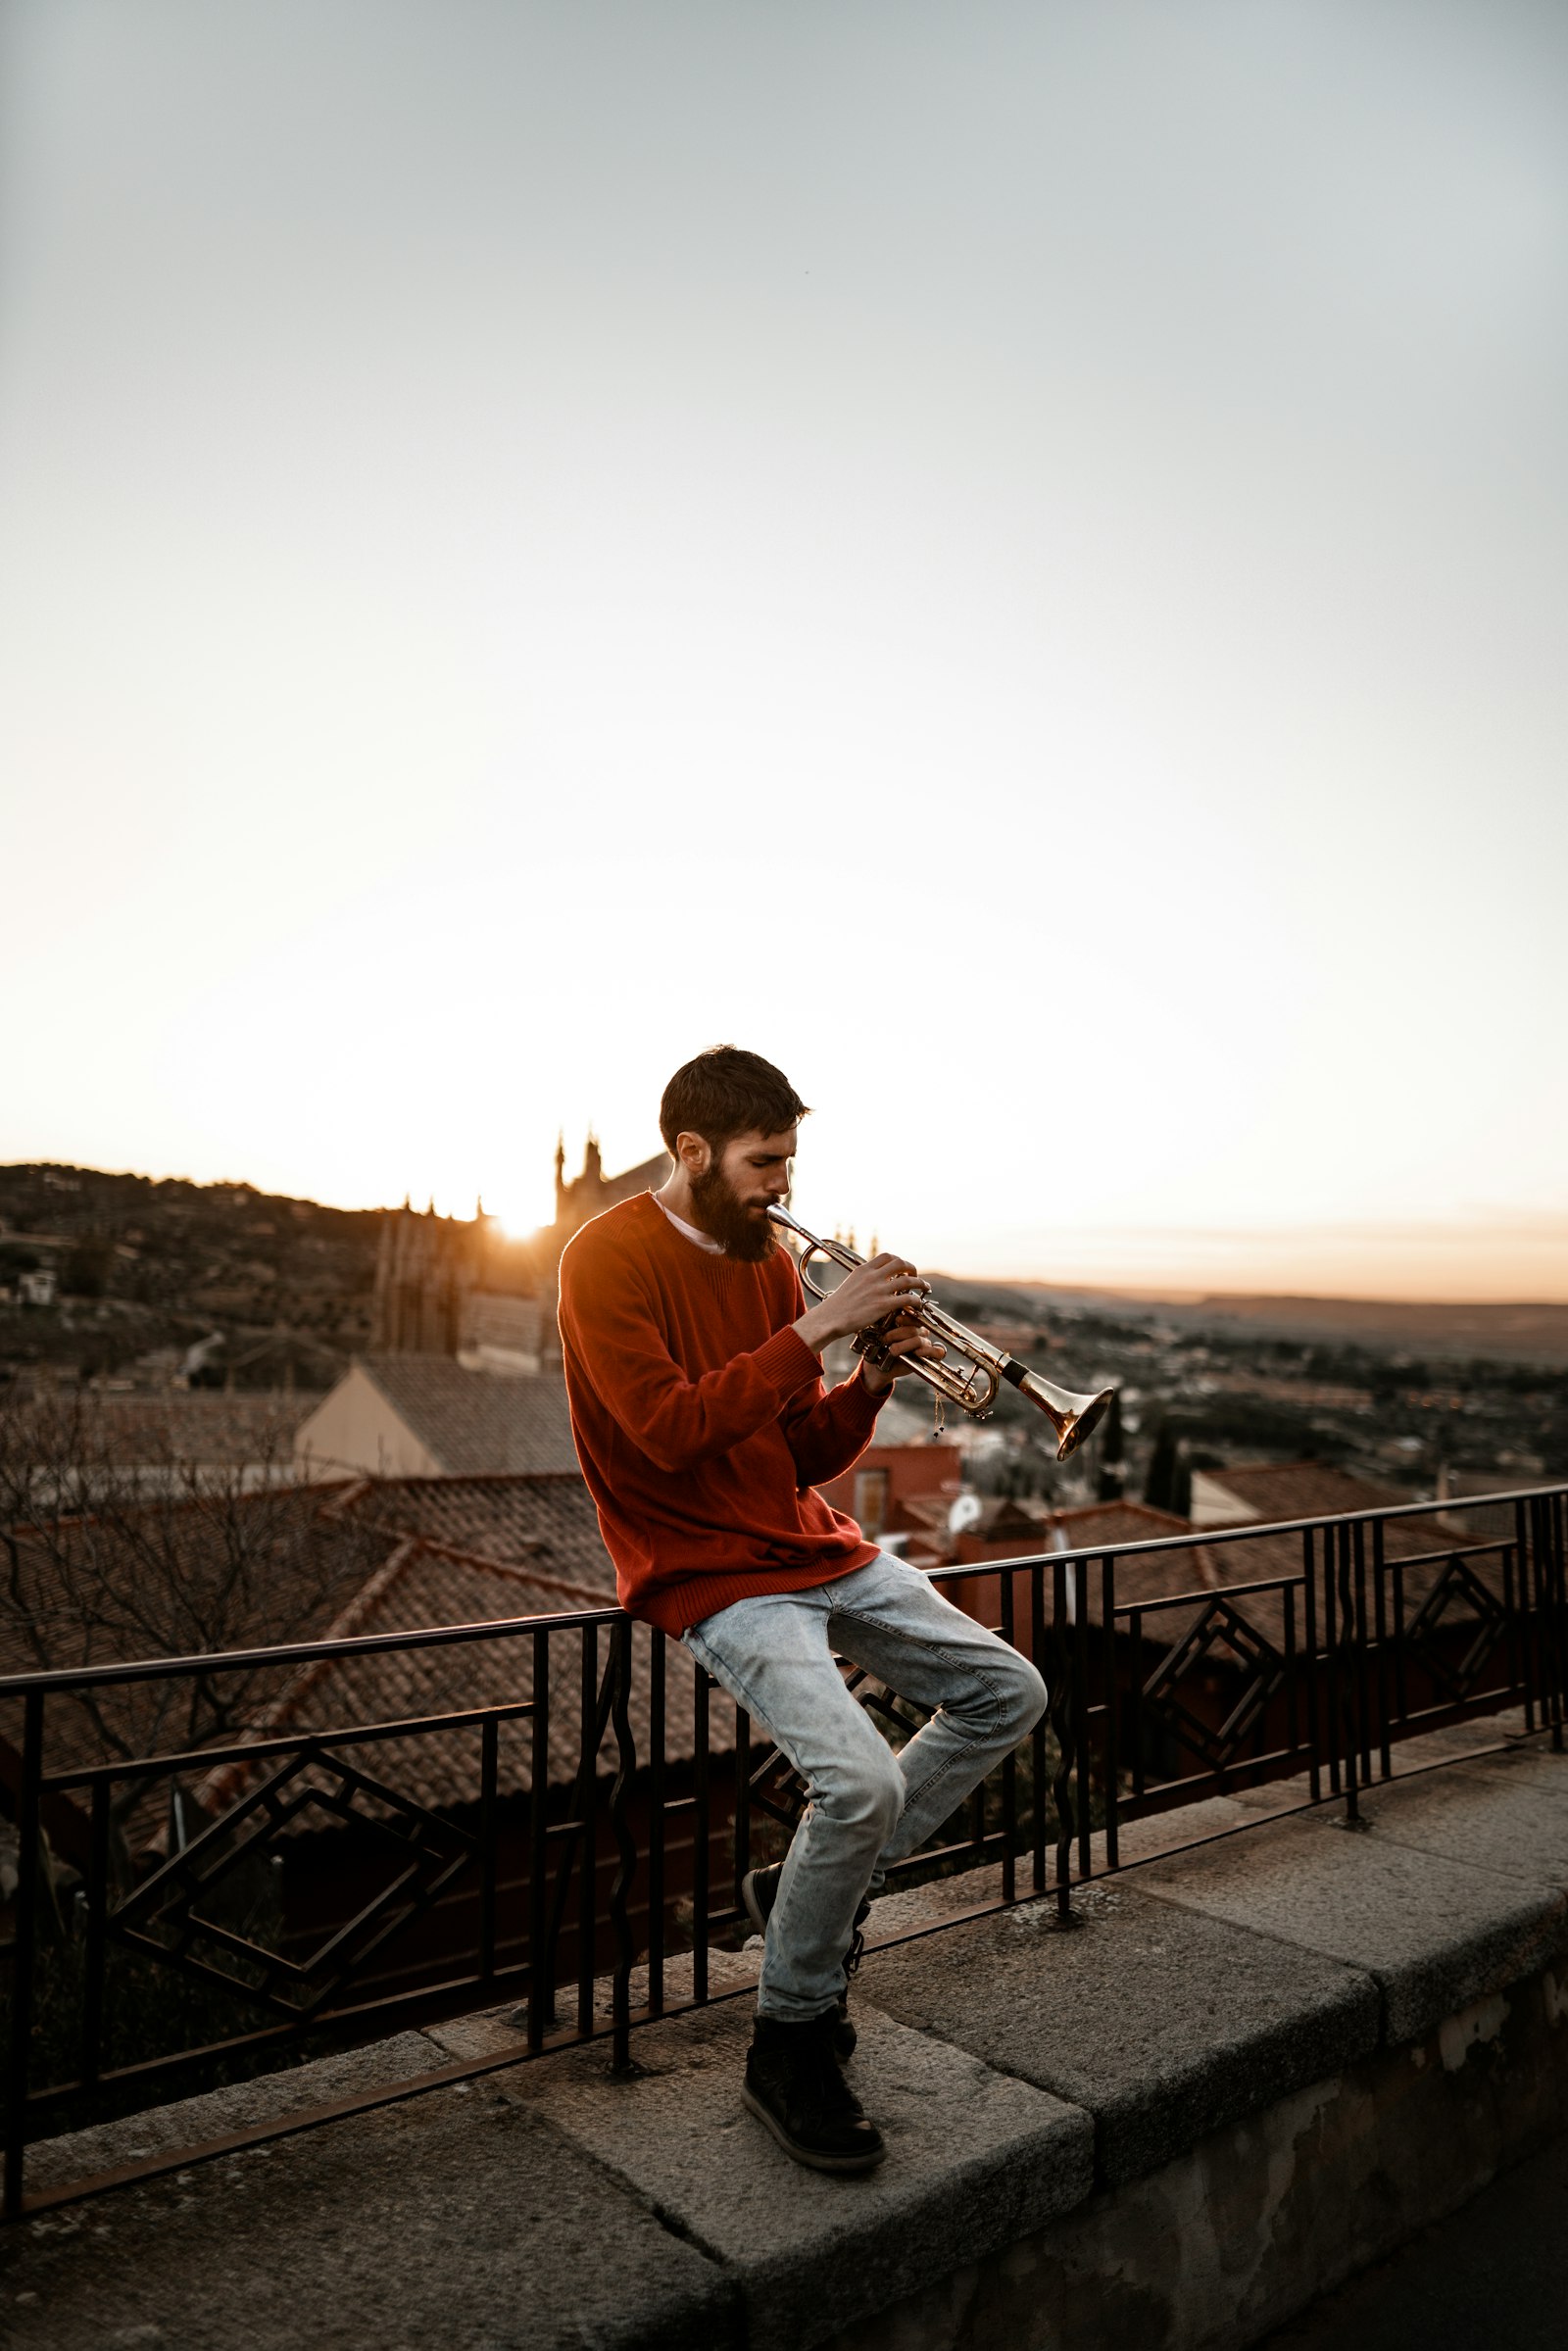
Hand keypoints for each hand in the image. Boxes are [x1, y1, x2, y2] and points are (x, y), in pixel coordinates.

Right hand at [793, 1252, 929, 1354]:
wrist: (830, 1318)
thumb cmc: (837, 1306)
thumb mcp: (850, 1284)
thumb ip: (863, 1280)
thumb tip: (871, 1281)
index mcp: (864, 1270)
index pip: (886, 1256)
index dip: (898, 1260)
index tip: (902, 1268)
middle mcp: (872, 1277)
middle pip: (900, 1263)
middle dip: (912, 1268)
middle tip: (915, 1276)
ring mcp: (878, 1290)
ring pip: (908, 1280)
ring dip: (920, 1283)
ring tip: (925, 1288)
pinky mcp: (883, 1305)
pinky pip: (907, 1299)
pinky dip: (916, 1300)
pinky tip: (918, 1304)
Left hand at [858, 1318, 946, 1393]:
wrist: (878, 1367)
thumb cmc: (879, 1347)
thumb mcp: (880, 1333)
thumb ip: (887, 1321)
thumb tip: (889, 1310)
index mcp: (910, 1322)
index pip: (915, 1315)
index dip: (907, 1317)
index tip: (897, 1319)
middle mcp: (919, 1331)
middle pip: (914, 1329)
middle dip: (898, 1333)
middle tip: (885, 1339)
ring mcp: (925, 1343)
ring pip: (919, 1340)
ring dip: (904, 1345)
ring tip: (892, 1350)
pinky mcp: (928, 1356)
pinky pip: (937, 1351)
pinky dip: (927, 1351)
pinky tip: (916, 1353)